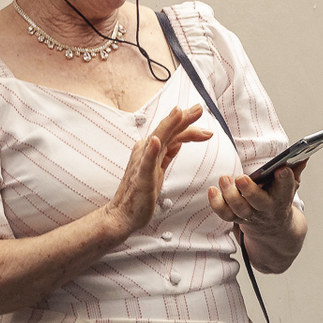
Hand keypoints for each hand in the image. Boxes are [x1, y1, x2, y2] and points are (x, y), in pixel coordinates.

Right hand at [103, 105, 211, 236]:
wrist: (123, 214)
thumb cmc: (140, 193)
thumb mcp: (158, 170)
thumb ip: (166, 154)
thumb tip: (178, 141)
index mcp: (151, 150)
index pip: (172, 132)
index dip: (187, 123)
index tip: (200, 113)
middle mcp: (145, 152)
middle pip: (166, 130)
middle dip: (183, 118)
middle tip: (199, 108)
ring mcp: (142, 163)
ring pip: (158, 139)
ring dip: (168, 125)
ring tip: (179, 112)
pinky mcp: (141, 177)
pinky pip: (147, 162)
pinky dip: (152, 150)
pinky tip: (156, 140)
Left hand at [208, 160, 306, 234]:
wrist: (274, 228)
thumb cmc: (279, 198)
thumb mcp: (290, 185)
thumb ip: (295, 169)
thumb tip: (303, 154)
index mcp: (282, 198)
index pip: (286, 190)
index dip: (284, 180)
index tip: (281, 169)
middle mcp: (266, 208)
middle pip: (259, 202)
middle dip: (250, 190)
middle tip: (241, 177)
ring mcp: (250, 215)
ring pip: (240, 209)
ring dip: (230, 194)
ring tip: (224, 178)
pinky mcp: (236, 218)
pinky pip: (225, 214)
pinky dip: (216, 203)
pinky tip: (212, 190)